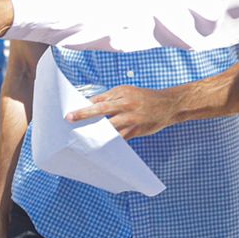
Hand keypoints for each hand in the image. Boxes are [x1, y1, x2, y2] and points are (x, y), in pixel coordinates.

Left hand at [65, 84, 184, 139]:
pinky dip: (109, 142)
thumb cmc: (144, 98)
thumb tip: (91, 104)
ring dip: (95, 132)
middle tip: (70, 118)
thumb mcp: (127, 91)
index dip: (85, 105)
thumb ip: (110, 97)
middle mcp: (126, 105)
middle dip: (85, 114)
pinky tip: (99, 146)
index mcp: (122, 93)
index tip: (70, 111)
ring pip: (110, 128)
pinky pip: (119, 139)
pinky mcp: (136, 131)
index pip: (100, 99)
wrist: (168, 105)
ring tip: (82, 137)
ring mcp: (132, 119)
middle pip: (102, 110)